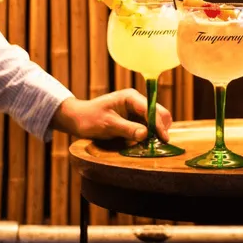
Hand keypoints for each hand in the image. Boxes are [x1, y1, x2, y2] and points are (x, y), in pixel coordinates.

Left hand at [51, 90, 172, 142]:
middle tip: (161, 143)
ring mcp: (135, 109)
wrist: (78, 118)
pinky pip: (147, 125)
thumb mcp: (108, 124)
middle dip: (161, 126)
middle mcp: (136, 101)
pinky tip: (147, 143)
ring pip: (154, 119)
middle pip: (158, 112)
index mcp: (131, 97)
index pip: (151, 109)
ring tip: (154, 144)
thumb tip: (145, 135)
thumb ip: (127, 128)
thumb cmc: (89, 118)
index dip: (159, 124)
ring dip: (156, 131)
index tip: (164, 139)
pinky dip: (150, 134)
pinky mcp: (133, 118)